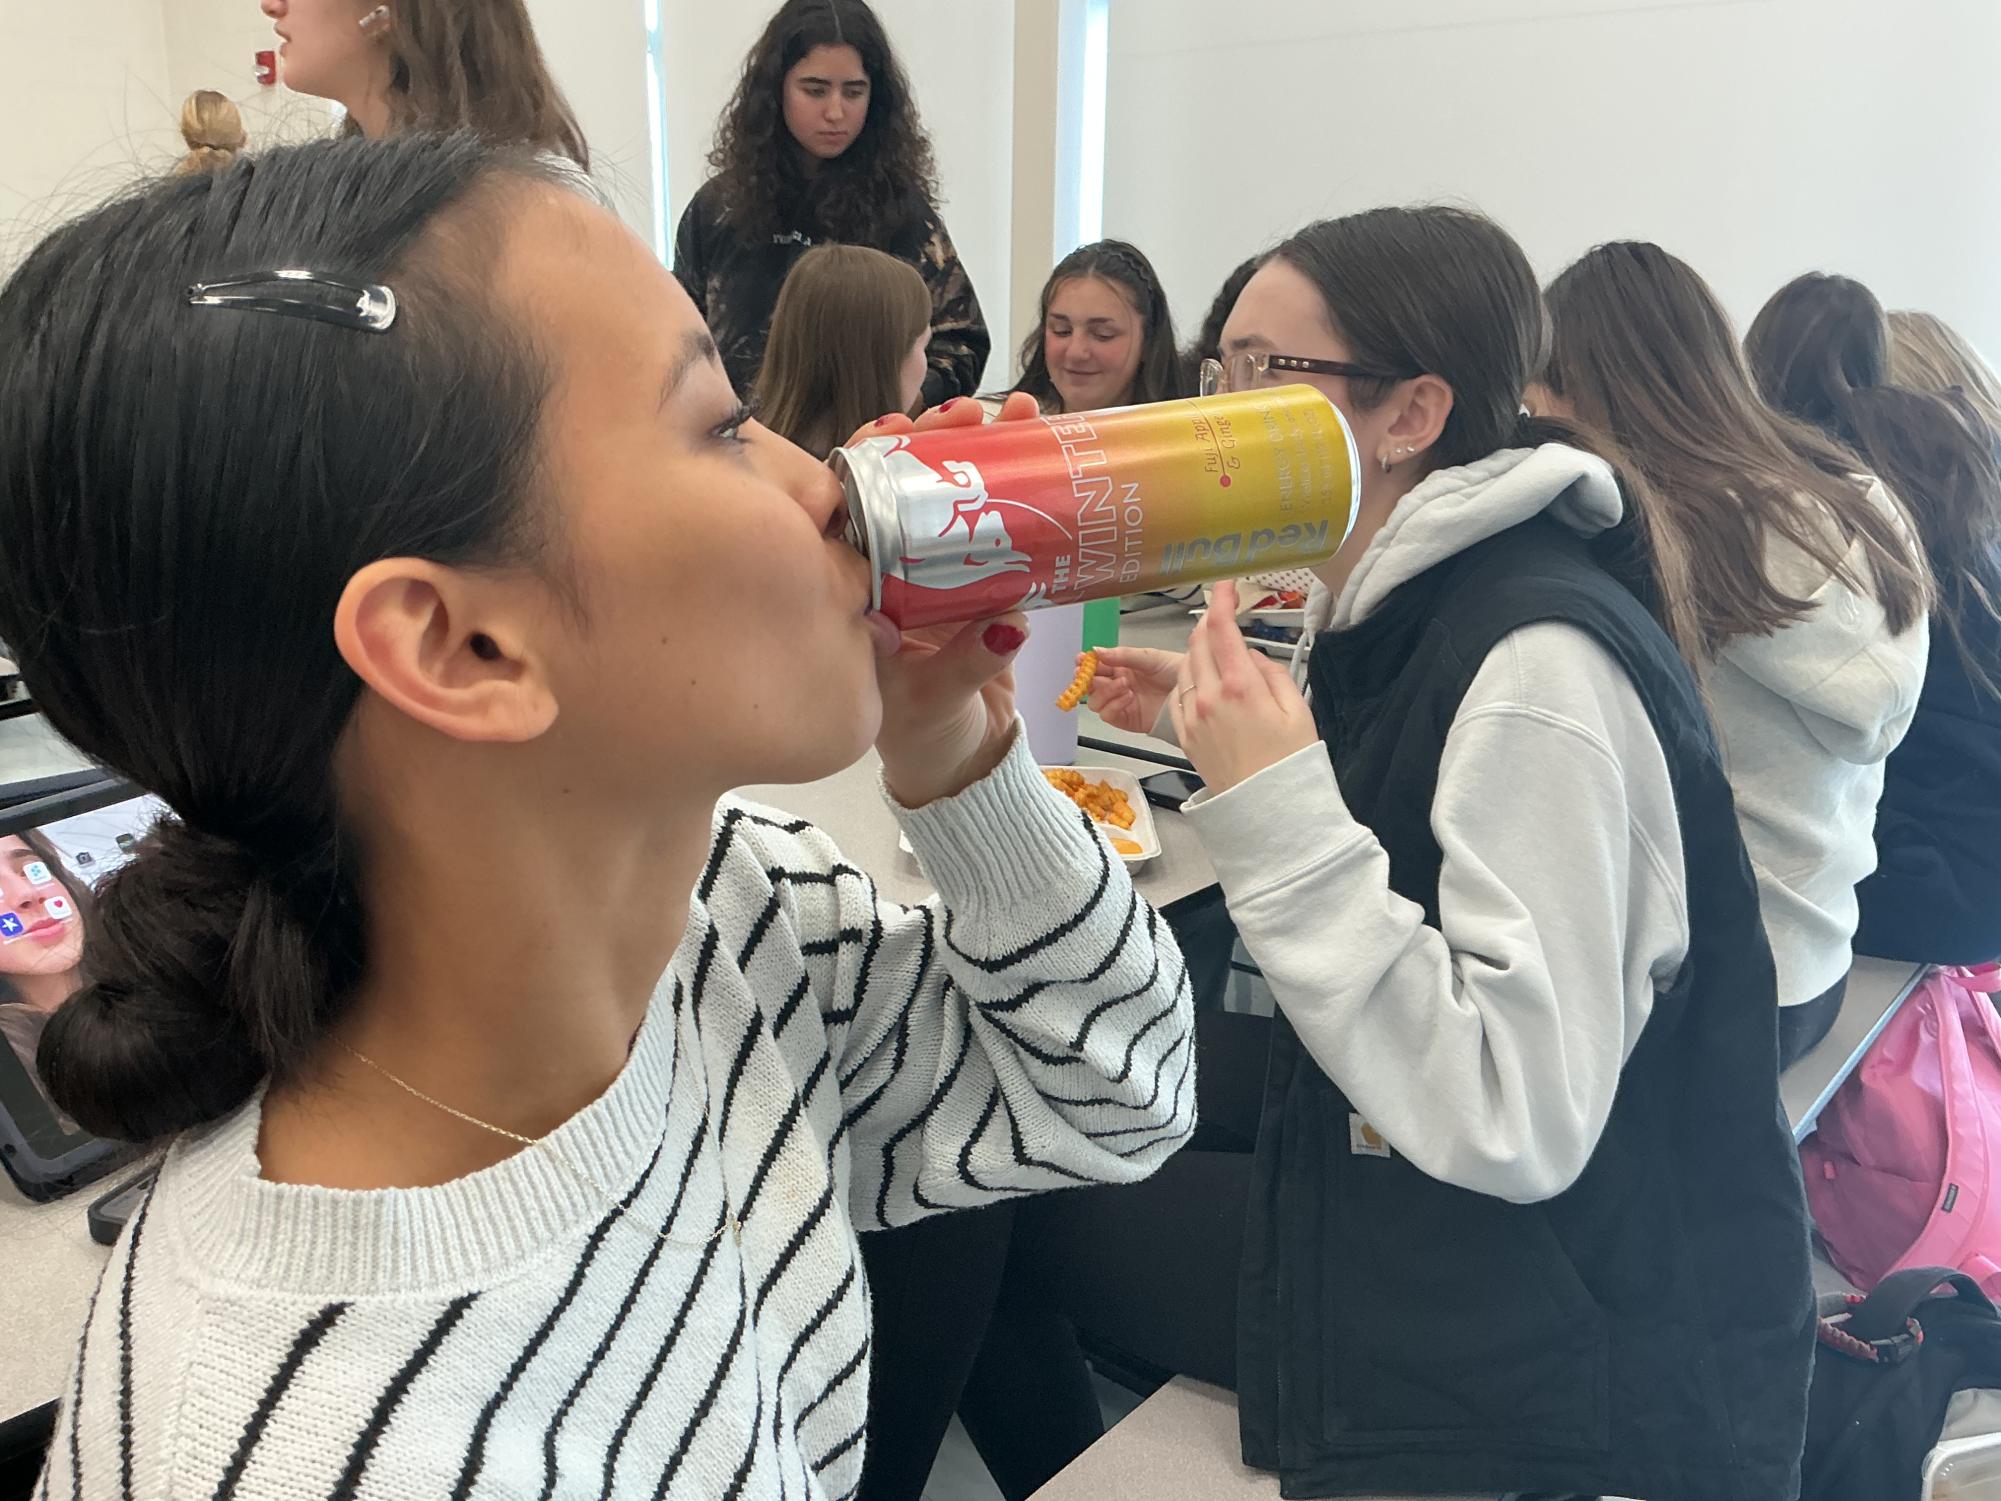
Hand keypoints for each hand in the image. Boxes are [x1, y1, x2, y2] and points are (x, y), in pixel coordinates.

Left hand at [859, 392, 1044, 805]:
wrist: (962, 766)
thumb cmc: (924, 738)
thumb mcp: (933, 702)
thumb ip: (967, 663)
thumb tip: (1007, 620)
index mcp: (860, 587)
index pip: (858, 503)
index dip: (877, 458)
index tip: (904, 426)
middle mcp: (895, 569)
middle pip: (913, 485)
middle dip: (945, 441)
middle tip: (977, 413)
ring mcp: (941, 571)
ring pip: (960, 496)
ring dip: (990, 452)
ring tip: (1024, 416)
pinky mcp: (986, 582)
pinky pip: (1001, 526)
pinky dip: (1023, 491)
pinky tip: (1045, 453)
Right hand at [1089, 647, 1185, 734]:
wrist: (1192, 692)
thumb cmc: (1175, 672)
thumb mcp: (1148, 657)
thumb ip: (1121, 655)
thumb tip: (1096, 651)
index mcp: (1121, 667)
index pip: (1094, 666)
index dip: (1085, 664)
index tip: (1082, 660)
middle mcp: (1117, 685)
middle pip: (1090, 685)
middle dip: (1087, 679)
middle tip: (1091, 674)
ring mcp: (1120, 703)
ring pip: (1095, 701)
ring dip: (1104, 691)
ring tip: (1123, 684)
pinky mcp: (1126, 719)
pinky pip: (1108, 715)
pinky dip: (1113, 705)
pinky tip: (1127, 696)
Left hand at [1170, 581, 1318, 793]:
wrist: (1268, 812)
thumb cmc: (1289, 764)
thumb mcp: (1297, 710)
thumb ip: (1271, 673)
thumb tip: (1249, 655)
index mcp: (1241, 687)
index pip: (1222, 630)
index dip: (1221, 602)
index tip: (1225, 587)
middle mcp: (1209, 698)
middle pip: (1198, 643)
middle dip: (1209, 623)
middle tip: (1223, 616)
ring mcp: (1192, 717)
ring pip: (1185, 666)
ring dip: (1198, 650)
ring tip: (1218, 651)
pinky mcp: (1184, 735)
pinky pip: (1178, 695)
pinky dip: (1189, 679)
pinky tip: (1205, 683)